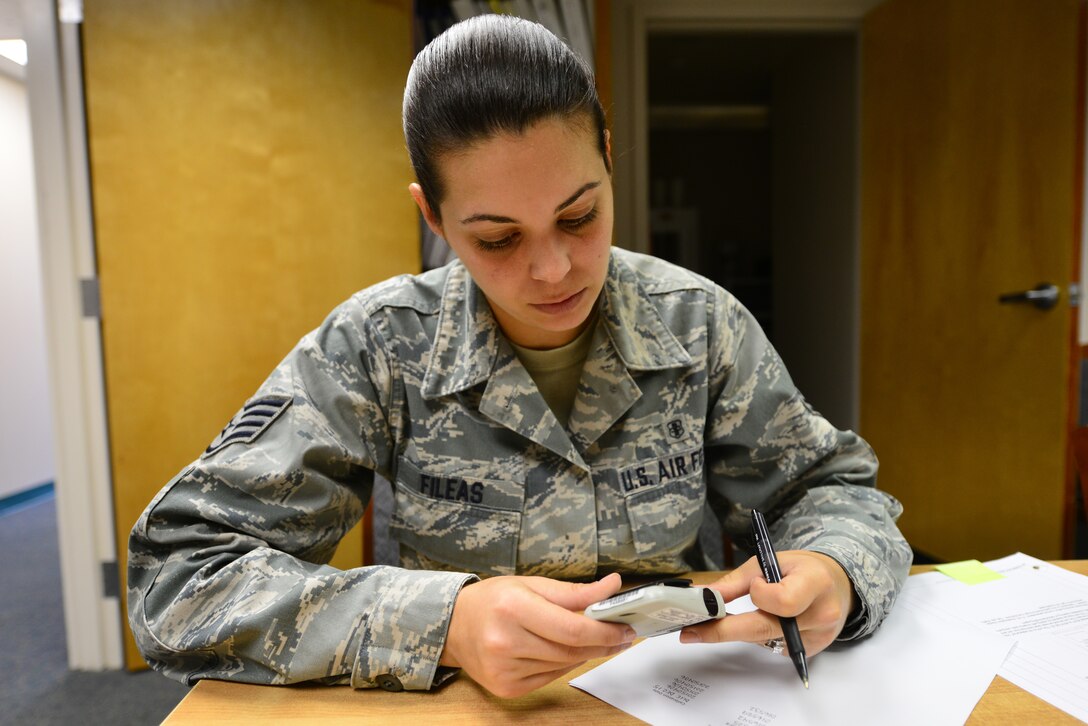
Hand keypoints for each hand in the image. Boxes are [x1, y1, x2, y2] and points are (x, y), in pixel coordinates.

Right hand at [439, 573, 637, 697]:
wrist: (454, 626)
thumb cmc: (494, 600)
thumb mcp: (531, 584)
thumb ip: (574, 591)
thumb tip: (612, 586)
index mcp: (513, 608)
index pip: (572, 628)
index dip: (605, 630)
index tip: (626, 628)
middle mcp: (505, 641)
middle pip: (571, 649)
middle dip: (602, 642)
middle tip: (622, 635)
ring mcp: (504, 669)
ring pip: (563, 665)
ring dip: (585, 653)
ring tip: (597, 640)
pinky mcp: (506, 687)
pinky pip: (550, 677)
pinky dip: (563, 664)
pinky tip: (566, 651)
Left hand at [679, 551, 856, 655]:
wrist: (835, 584)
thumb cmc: (801, 569)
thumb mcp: (770, 561)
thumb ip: (737, 581)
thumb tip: (702, 596)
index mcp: (815, 583)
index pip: (782, 600)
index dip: (760, 595)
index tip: (754, 586)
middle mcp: (821, 614)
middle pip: (766, 629)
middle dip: (723, 630)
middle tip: (691, 632)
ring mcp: (819, 637)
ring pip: (765, 640)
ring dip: (742, 630)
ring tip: (726, 619)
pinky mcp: (812, 651)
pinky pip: (774, 647)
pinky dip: (760, 636)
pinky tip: (762, 621)